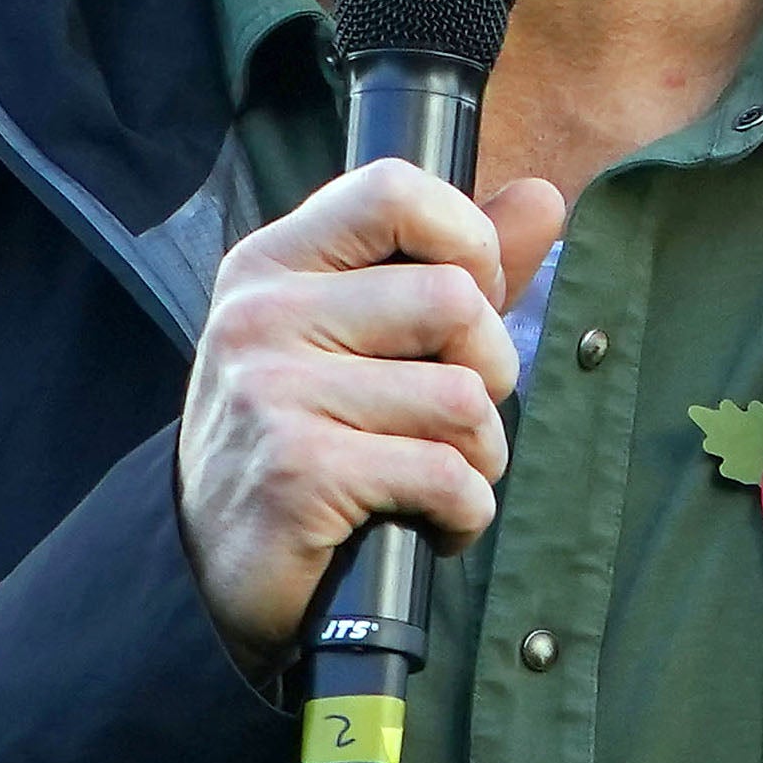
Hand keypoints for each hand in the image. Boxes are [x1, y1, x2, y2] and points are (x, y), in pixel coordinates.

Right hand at [178, 160, 567, 674]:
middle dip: (490, 372)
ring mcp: (273, 392)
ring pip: (461, 398)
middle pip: (452, 300)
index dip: (466, 241)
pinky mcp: (297, 471)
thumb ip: (451, 266)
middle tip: (456, 419)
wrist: (219, 573)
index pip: (392, 190)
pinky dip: (465, 512)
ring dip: (480, 455)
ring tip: (439, 477)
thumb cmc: (307, 443)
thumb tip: (544, 197)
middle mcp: (261, 315)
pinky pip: (446, 475)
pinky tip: (431, 522)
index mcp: (273, 264)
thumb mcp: (361, 339)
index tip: (469, 302)